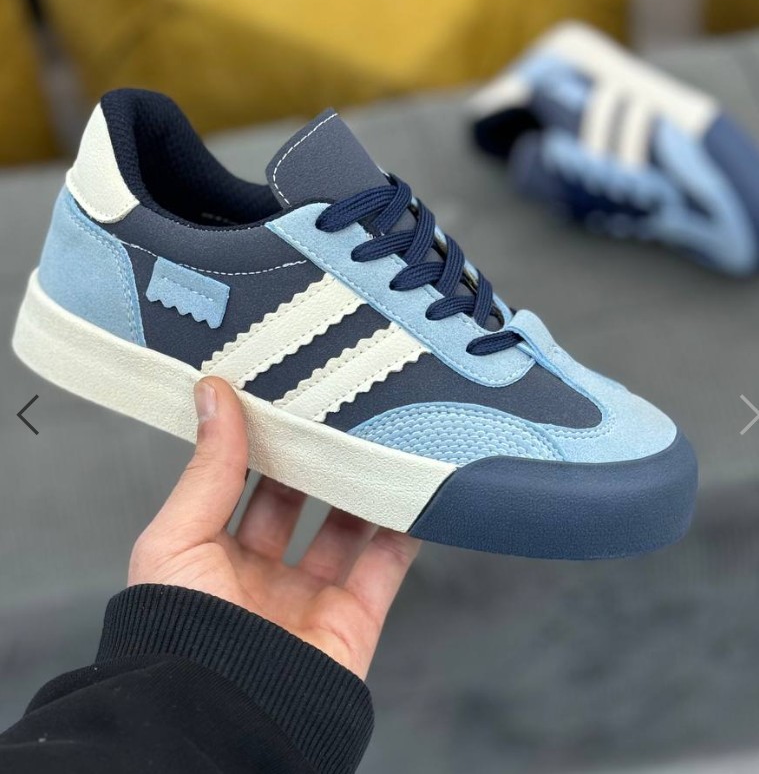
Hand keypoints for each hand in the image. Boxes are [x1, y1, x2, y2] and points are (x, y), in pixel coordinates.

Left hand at [128, 376, 419, 678]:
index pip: (241, 486)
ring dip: (359, 488)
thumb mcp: (177, 538)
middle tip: (331, 414)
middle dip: (312, 462)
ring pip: (345, 529)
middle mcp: (260, 579)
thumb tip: (213, 395)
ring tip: (374, 439)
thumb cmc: (180, 638)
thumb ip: (208, 469)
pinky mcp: (353, 621)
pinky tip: (410, 491)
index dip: (260, 445)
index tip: (279, 401)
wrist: (224, 718)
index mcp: (210, 559)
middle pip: (297, 504)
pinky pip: (386, 566)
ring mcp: (308, 600)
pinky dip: (404, 529)